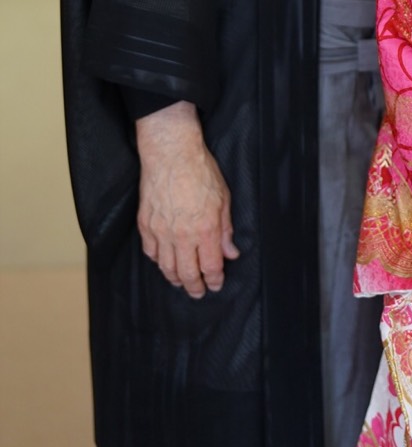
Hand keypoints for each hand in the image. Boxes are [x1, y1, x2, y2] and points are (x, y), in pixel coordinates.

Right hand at [135, 101, 239, 297]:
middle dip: (194, 287)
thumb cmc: (200, 171)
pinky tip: (164, 262)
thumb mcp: (223, 198)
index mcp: (205, 229)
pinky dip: (158, 261)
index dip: (214, 280)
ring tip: (182, 282)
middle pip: (187, 274)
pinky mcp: (146, 225)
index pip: (210, 267)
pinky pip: (151, 252)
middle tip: (198, 292)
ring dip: (175, 279)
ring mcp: (161, 232)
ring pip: (166, 268)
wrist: (171, 154)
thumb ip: (226, 229)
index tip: (216, 285)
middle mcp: (182, 235)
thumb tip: (231, 253)